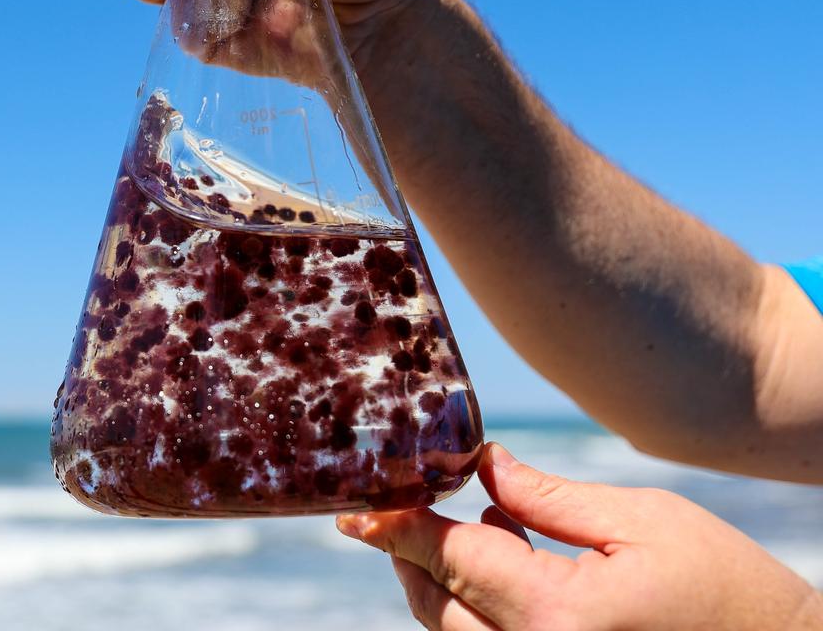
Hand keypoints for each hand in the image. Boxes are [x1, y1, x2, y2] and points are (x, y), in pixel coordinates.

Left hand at [337, 443, 822, 629]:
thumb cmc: (727, 590)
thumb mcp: (643, 522)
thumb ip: (547, 498)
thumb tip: (479, 465)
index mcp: (558, 618)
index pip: (452, 559)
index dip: (397, 527)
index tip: (353, 508)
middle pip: (436, 604)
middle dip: (409, 552)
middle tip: (397, 504)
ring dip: (437, 581)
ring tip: (453, 524)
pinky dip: (470, 609)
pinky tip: (497, 557)